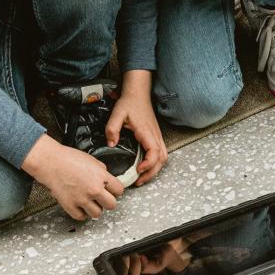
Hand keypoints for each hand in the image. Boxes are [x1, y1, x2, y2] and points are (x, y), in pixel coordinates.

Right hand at [21, 134, 123, 220]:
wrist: (50, 162)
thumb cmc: (68, 158)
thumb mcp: (92, 160)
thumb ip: (102, 172)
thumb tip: (106, 180)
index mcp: (101, 176)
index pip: (119, 190)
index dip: (115, 190)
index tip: (111, 190)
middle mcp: (93, 189)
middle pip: (111, 205)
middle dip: (108, 201)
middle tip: (102, 198)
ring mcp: (82, 199)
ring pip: (97, 213)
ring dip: (95, 208)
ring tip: (90, 202)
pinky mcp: (70, 206)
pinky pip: (81, 217)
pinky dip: (81, 213)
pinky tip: (80, 205)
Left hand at [106, 69, 167, 185]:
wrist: (138, 92)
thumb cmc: (129, 102)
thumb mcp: (117, 114)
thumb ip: (112, 129)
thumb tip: (111, 144)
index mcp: (146, 132)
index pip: (154, 153)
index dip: (148, 165)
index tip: (137, 171)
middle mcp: (155, 135)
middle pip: (162, 159)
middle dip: (152, 173)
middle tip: (138, 181)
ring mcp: (157, 136)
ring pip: (163, 157)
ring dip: (155, 169)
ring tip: (141, 177)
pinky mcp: (155, 136)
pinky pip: (160, 153)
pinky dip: (155, 163)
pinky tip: (144, 166)